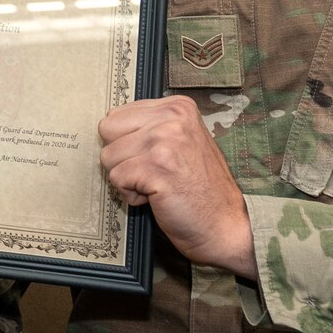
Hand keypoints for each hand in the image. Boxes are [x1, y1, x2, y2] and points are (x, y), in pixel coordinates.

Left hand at [99, 96, 253, 277]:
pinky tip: (156, 197)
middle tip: (151, 172)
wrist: (224, 226)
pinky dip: (130, 195)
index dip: (126, 143)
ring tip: (156, 184)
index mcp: (177, 107)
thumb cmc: (202, 190)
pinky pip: (116, 178)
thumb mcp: (183, 141)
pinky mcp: (156, 167)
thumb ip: (152, 126)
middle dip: (121, 157)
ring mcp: (164, 141)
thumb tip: (111, 124)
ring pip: (108, 156)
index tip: (151, 158)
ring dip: (126, 178)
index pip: (117, 115)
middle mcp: (172, 118)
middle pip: (107, 131)